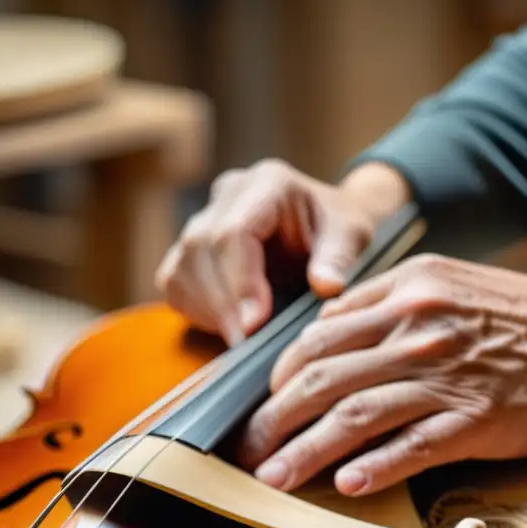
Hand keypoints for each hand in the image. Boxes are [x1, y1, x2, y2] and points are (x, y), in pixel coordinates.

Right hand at [155, 159, 406, 344]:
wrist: (326, 223)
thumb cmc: (340, 228)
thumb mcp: (352, 236)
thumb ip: (339, 258)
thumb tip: (326, 287)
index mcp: (268, 183)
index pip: (236, 231)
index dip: (240, 280)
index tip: (254, 324)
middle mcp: (228, 194)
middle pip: (202, 249)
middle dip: (222, 303)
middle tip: (245, 344)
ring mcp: (203, 217)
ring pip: (182, 267)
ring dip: (207, 310)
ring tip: (241, 340)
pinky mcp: (190, 247)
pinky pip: (174, 282)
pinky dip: (195, 310)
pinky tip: (227, 327)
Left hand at [237, 254, 526, 495]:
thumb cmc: (514, 315)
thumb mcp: (447, 283)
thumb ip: (387, 303)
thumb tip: (329, 333)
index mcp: (405, 292)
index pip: (319, 334)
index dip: (280, 373)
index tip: (265, 401)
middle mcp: (417, 331)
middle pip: (322, 377)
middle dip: (274, 418)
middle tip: (248, 448)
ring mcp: (445, 376)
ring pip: (354, 415)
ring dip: (305, 451)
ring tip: (273, 478)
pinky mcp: (474, 419)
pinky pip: (413, 446)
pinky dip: (375, 467)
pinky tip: (347, 486)